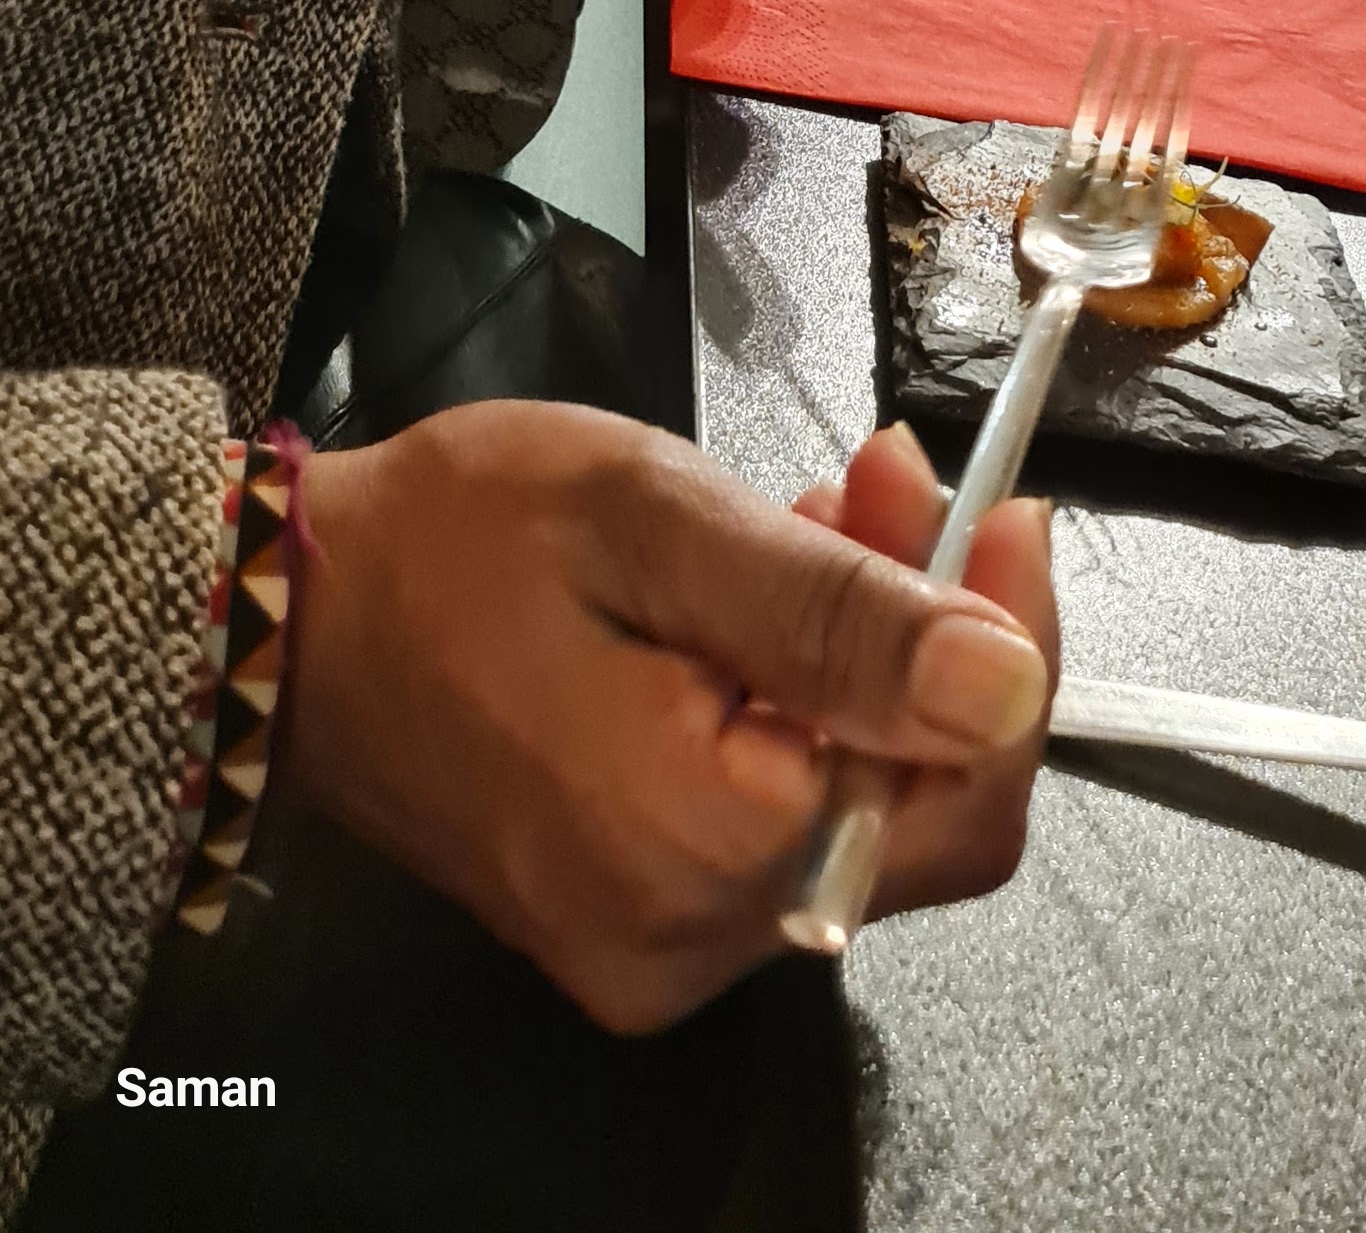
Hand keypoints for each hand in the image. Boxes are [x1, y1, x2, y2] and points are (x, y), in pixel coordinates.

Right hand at [286, 408, 1055, 1030]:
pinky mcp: (633, 929)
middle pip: (919, 814)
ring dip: (870, 665)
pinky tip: (760, 609)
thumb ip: (833, 612)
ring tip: (814, 519)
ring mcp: (658, 951)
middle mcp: (691, 940)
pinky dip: (803, 717)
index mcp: (701, 842)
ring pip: (853, 817)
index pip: (961, 791)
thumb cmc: (454, 541)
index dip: (1011, 646)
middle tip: (883, 481)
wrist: (288, 623)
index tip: (994, 505)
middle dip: (937, 639)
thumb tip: (1010, 680)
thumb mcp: (652, 520)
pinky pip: (776, 836)